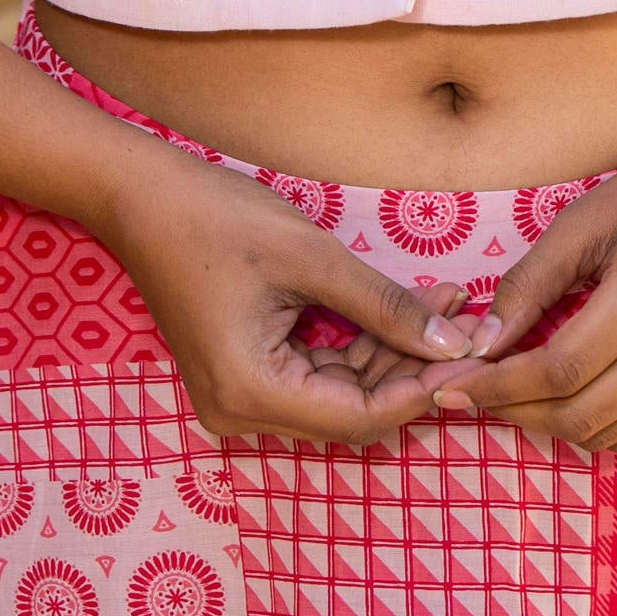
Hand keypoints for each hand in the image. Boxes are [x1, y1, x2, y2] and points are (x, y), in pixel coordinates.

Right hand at [96, 134, 475, 444]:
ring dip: (390, 352)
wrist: (142, 197)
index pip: (359, 418)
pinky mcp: (242, 374)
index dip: (422, 389)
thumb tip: (452, 344)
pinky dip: (358, 344)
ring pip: (337, 393)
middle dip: (412, 367)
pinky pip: (313, 374)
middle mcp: (241, 412)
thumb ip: (384, 306)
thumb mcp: (311, 258)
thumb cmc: (219, 219)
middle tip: (469, 323)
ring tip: (446, 303)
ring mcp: (238, 397)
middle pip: (350, 412)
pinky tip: (404, 308)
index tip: (474, 354)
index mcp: (252, 393)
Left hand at [425, 123, 616, 451]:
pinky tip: (555, 396)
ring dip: (545, 424)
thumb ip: (531, 282)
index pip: (558, 369)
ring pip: (605, 433)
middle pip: (579, 414)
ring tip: (502, 394)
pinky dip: (588, 424)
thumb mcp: (589, 217)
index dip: (496, 386)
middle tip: (462, 396)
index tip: (446, 386)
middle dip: (510, 412)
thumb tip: (480, 343)